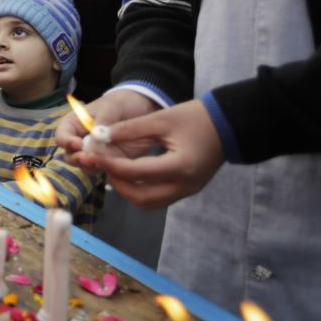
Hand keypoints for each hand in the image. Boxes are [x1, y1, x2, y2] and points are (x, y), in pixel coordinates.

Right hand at [55, 89, 161, 172]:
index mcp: (74, 125)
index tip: (79, 144)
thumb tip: (94, 142)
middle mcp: (80, 141)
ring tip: (101, 162)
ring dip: (90, 166)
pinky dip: (106, 169)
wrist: (141, 108)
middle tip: (88, 158)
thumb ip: (101, 123)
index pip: (61, 137)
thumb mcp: (110, 107)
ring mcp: (94, 153)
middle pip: (70, 156)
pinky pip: (103, 169)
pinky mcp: (109, 161)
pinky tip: (113, 165)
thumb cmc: (119, 103)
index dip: (66, 142)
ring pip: (85, 166)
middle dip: (77, 159)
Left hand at [79, 100, 224, 207]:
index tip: (90, 156)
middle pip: (141, 198)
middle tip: (102, 164)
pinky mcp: (188, 190)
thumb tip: (99, 136)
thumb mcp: (161, 118)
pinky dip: (140, 189)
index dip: (110, 165)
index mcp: (180, 167)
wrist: (230, 124)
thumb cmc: (197, 117)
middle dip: (117, 183)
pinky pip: (158, 198)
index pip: (136, 173)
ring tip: (114, 168)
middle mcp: (185, 186)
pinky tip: (130, 172)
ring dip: (128, 190)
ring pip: (149, 203)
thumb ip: (129, 130)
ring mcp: (188, 191)